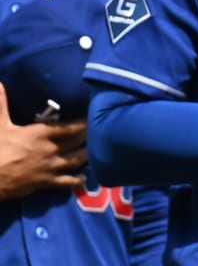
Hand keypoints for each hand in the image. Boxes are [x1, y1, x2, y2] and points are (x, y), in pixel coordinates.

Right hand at [0, 83, 87, 200]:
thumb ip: (1, 104)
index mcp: (40, 134)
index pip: (69, 127)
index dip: (84, 123)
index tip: (94, 118)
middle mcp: (50, 149)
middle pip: (76, 142)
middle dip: (88, 138)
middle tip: (99, 134)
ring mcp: (50, 166)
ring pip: (76, 160)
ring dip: (86, 156)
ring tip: (96, 152)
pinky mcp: (46, 182)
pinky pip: (66, 182)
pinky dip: (77, 180)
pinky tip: (83, 177)